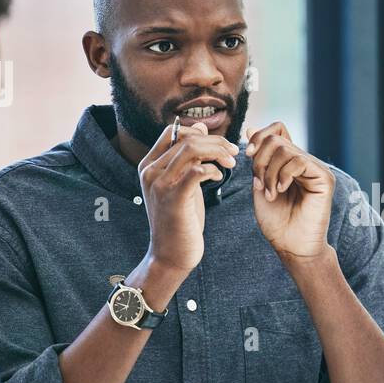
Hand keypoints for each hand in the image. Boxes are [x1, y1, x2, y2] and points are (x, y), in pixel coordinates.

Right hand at [139, 120, 238, 277]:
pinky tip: (219, 176)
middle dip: (216, 141)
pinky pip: (196, 172)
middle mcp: (150, 171)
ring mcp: (160, 185)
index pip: (173, 132)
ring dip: (217, 152)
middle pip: (186, 139)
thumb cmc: (179, 220)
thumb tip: (199, 126)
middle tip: (234, 152)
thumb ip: (188, 158)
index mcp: (149, 165)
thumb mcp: (182, 184)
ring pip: (191, 151)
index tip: (220, 145)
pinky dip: (212, 169)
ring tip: (231, 162)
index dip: (199, 133)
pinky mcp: (173, 199)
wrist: (170, 255)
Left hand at [245, 122, 334, 259]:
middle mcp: (303, 161)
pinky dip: (284, 175)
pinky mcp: (324, 178)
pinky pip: (299, 161)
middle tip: (259, 184)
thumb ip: (257, 160)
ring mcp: (315, 168)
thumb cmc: (277, 221)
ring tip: (271, 194)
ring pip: (284, 149)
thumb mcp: (259, 185)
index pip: (276, 130)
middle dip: (259, 160)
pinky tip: (281, 191)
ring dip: (269, 173)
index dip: (259, 136)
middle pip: (276, 138)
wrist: (292, 246)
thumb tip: (250, 128)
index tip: (247, 155)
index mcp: (288, 162)